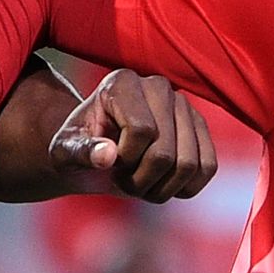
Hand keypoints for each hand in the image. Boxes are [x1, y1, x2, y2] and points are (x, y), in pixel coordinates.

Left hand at [50, 68, 214, 201]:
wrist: (96, 152)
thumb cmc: (79, 149)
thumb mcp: (65, 153)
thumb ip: (81, 152)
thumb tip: (106, 156)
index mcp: (122, 83)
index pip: (141, 130)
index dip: (124, 160)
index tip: (107, 162)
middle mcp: (159, 86)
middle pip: (165, 153)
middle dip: (140, 181)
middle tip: (121, 179)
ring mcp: (184, 106)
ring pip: (189, 164)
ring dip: (160, 189)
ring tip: (139, 181)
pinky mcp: (200, 127)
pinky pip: (208, 167)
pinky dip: (185, 188)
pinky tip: (162, 184)